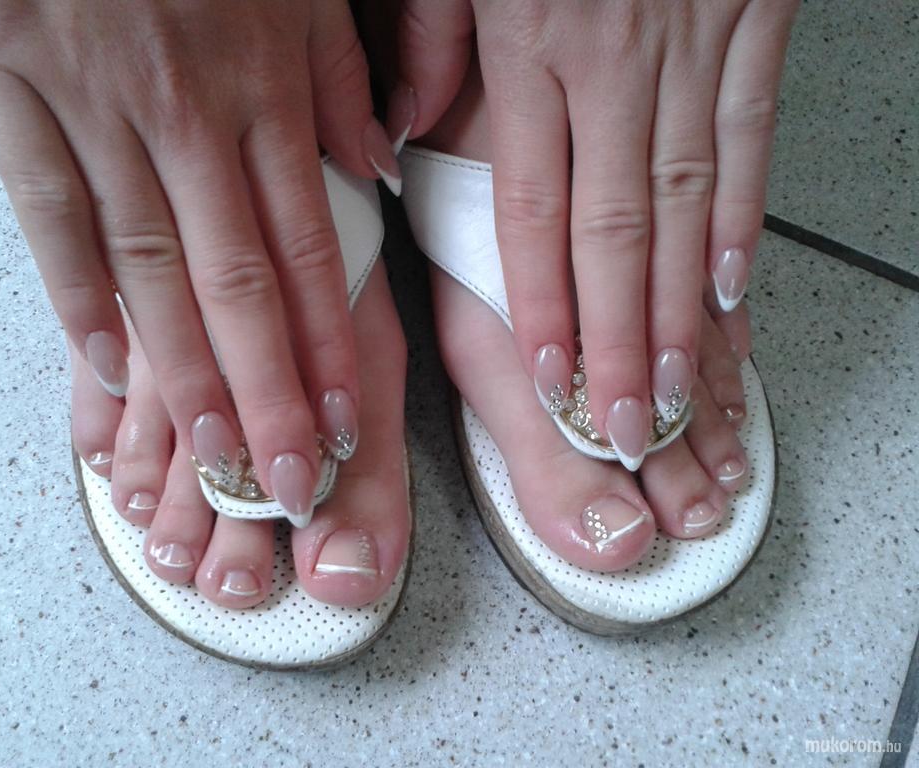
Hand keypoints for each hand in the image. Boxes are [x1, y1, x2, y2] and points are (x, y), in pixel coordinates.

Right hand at [0, 0, 400, 506]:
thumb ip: (340, 73)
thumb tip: (377, 165)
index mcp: (265, 86)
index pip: (311, 247)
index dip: (329, 346)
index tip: (346, 425)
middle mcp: (190, 112)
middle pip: (238, 282)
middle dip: (269, 394)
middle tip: (286, 483)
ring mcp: (98, 106)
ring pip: (153, 269)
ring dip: (187, 375)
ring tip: (215, 458)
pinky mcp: (9, 90)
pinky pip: (52, 217)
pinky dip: (77, 299)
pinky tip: (106, 373)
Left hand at [389, 0, 796, 467]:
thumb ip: (423, 39)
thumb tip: (392, 132)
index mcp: (531, 49)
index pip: (535, 209)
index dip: (544, 303)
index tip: (550, 381)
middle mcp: (611, 64)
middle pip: (615, 230)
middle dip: (615, 339)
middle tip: (620, 425)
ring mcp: (688, 46)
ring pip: (685, 203)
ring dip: (677, 308)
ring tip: (670, 391)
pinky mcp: (749, 25)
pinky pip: (749, 137)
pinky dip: (742, 220)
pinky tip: (730, 293)